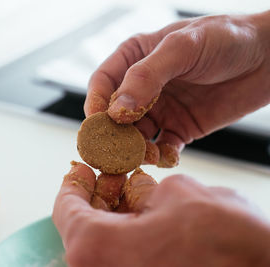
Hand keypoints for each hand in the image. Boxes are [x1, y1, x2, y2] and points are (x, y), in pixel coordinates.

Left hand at [52, 162, 269, 266]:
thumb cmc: (223, 243)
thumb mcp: (178, 195)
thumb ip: (147, 191)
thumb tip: (141, 192)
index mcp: (94, 247)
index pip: (65, 208)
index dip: (74, 183)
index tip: (82, 171)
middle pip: (84, 228)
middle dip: (99, 199)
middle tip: (112, 179)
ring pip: (104, 246)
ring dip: (115, 218)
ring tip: (134, 195)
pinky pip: (123, 259)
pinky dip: (129, 239)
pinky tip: (148, 221)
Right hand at [85, 12, 269, 153]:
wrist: (269, 57)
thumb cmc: (225, 38)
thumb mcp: (183, 48)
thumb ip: (146, 77)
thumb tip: (116, 111)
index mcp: (135, 59)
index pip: (102, 84)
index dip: (95, 105)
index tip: (95, 125)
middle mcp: (143, 86)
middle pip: (114, 115)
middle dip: (112, 134)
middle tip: (114, 151)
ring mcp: (161, 109)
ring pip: (136, 135)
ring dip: (136, 149)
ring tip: (146, 154)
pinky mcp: (180, 128)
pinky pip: (163, 147)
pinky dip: (161, 156)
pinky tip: (169, 155)